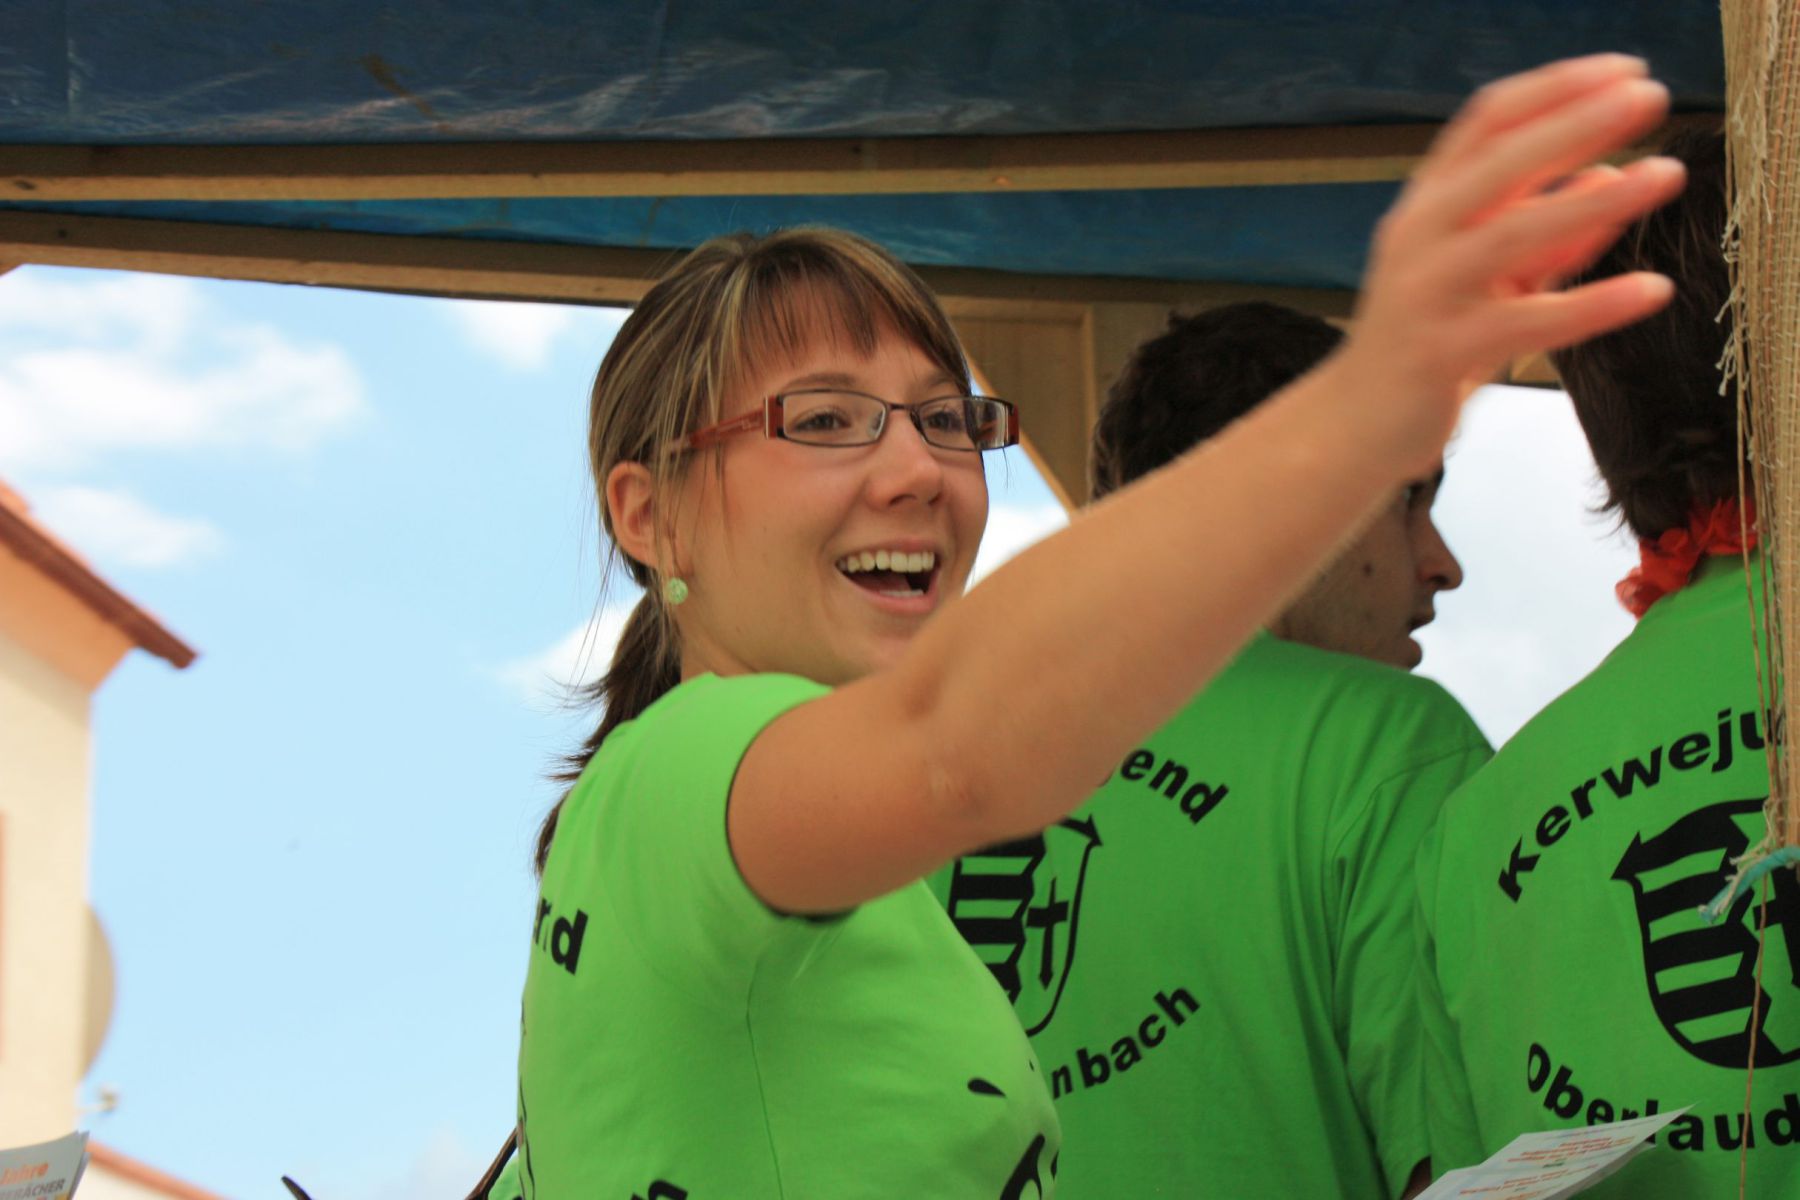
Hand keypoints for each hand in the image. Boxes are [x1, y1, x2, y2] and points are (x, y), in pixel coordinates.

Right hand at [1336, 54, 1687, 476]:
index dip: (1557, 88)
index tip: (1626, 71)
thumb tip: (1611, 176)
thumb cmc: (1427, 339)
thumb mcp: (1492, 274)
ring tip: (1666, 174)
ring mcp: (1425, 292)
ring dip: (1597, 201)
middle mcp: (1418, 236)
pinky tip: (1652, 289)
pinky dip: (1594, 304)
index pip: (1489, 121)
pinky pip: (1528, 321)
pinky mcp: (1441, 352)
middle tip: (1649, 97)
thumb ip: (1548, 231)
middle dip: (1578, 121)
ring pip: (1514, 234)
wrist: (1357, 421)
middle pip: (1501, 160)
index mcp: (1428, 203)